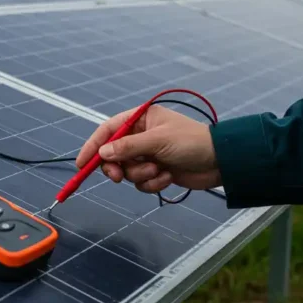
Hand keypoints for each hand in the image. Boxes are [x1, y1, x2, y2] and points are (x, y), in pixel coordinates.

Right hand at [75, 105, 221, 193]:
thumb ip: (128, 147)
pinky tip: (167, 177)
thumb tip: (102, 154)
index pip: (108, 130)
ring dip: (141, 175)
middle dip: (118, 167)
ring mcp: (148, 155)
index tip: (82, 164)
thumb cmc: (191, 142)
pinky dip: (152, 182)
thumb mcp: (157, 141)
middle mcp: (141, 136)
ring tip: (159, 170)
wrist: (220, 162)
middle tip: (119, 177)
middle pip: (113, 155)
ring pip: (128, 171)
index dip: (93, 146)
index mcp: (141, 119)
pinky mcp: (156, 171)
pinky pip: (141, 182)